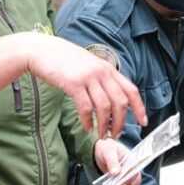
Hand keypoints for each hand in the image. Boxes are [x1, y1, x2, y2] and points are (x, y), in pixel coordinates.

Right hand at [24, 33, 146, 138]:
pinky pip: (86, 107)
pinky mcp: (73, 84)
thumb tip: (112, 98)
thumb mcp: (89, 65)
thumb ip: (102, 78)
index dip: (139, 107)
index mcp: (108, 69)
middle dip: (120, 122)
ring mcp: (88, 77)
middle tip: (116, 134)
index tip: (142, 122)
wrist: (41, 49)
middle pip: (120, 102)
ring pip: (105, 107)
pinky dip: (88, 121)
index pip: (131, 90)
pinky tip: (87, 127)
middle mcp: (101, 72)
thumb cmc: (63, 60)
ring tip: (102, 135)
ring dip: (105, 125)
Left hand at [93, 139, 140, 184]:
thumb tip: (116, 173)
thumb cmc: (106, 147)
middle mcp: (132, 169)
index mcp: (132, 161)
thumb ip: (112, 161)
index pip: (135, 173)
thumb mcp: (108, 151)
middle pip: (134, 183)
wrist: (101, 150)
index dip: (129, 180)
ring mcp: (127, 176)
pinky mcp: (121, 181)